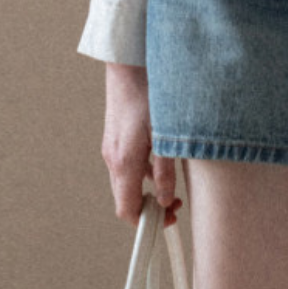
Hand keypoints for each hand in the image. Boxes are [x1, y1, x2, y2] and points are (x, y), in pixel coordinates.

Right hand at [101, 63, 180, 226]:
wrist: (128, 65)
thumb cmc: (148, 94)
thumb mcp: (165, 133)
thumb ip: (165, 170)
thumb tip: (166, 200)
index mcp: (124, 162)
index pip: (127, 210)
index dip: (146, 223)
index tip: (168, 220)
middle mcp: (113, 159)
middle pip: (126, 199)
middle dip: (150, 208)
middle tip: (176, 204)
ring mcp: (111, 149)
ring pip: (127, 183)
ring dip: (147, 190)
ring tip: (173, 183)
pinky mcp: (115, 139)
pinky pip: (126, 167)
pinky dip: (142, 174)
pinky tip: (161, 161)